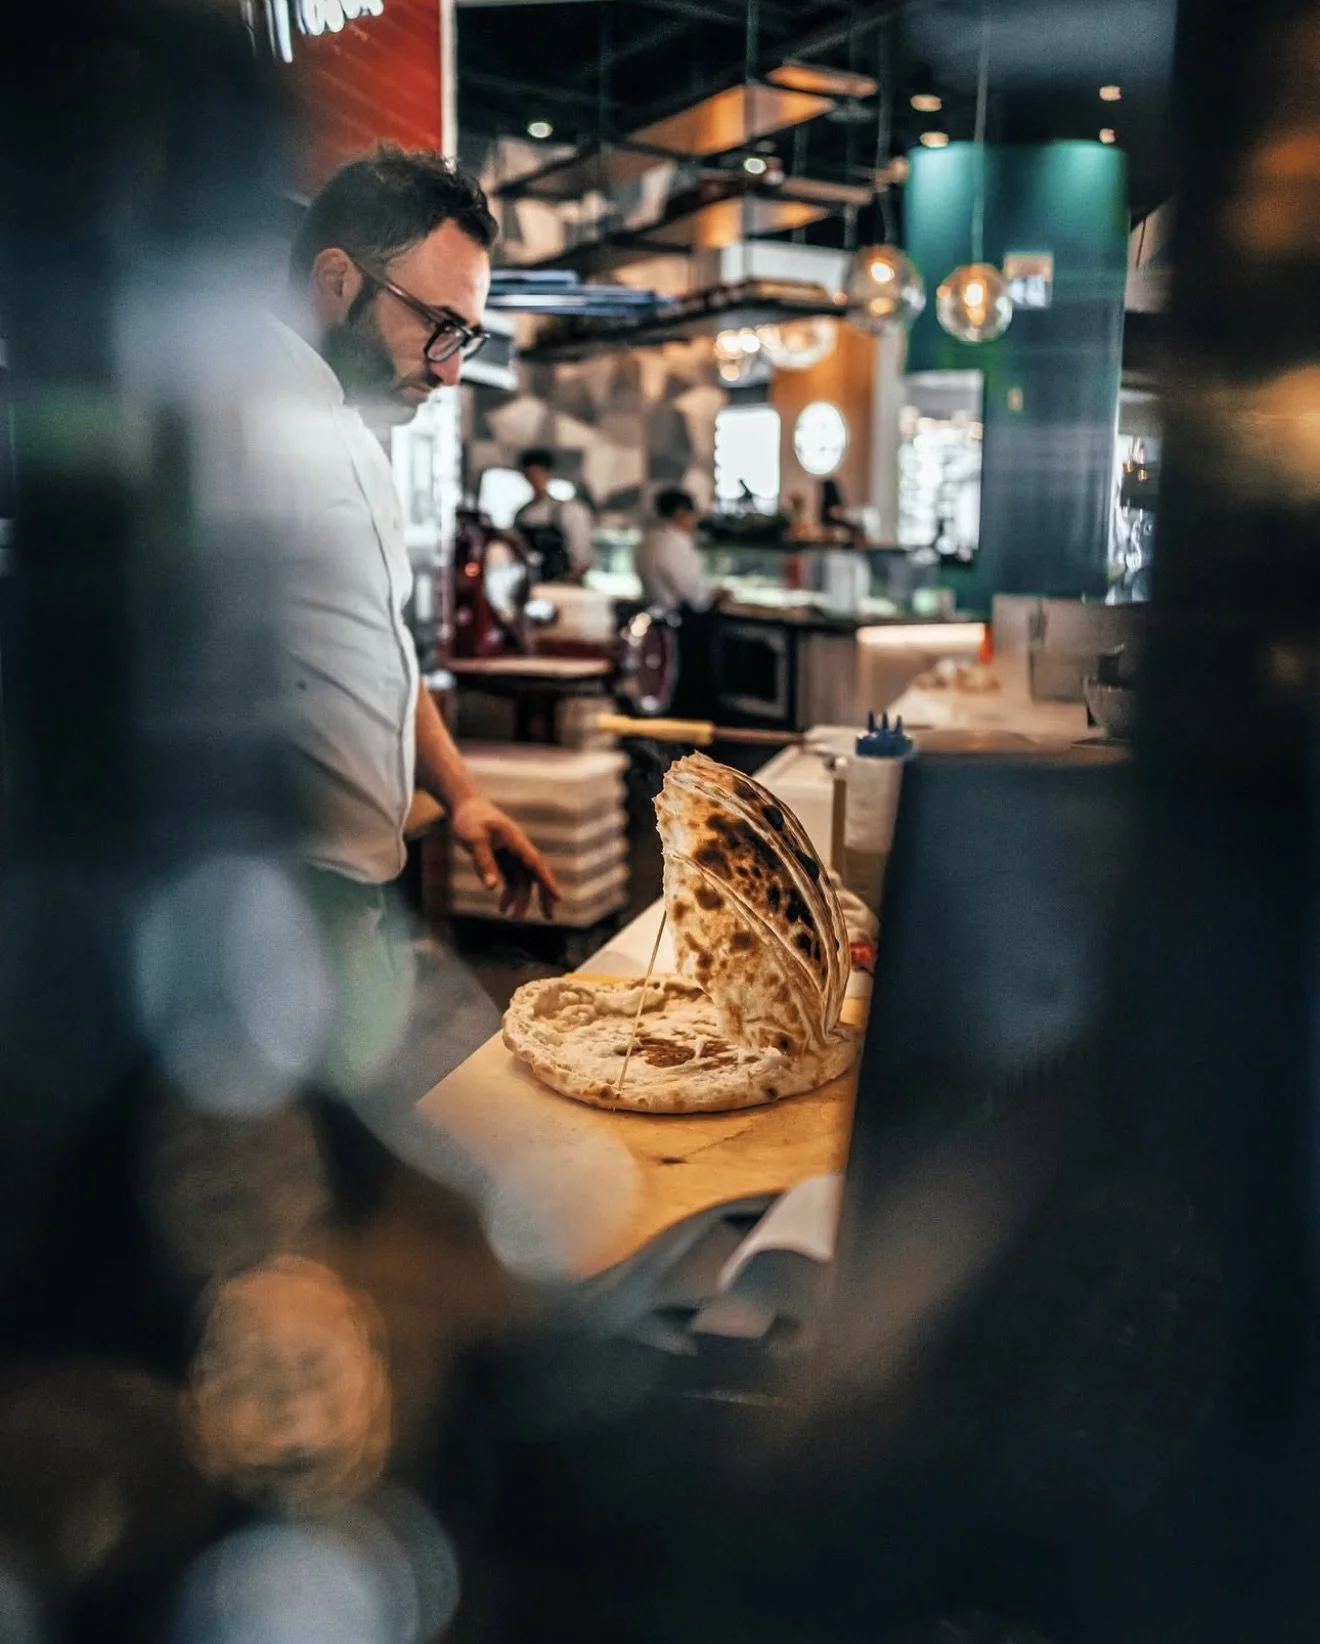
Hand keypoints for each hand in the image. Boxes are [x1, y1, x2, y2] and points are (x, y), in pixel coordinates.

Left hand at [449, 795, 559, 919]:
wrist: (463, 805)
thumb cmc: (469, 819)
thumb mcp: (474, 840)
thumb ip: (484, 863)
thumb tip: (491, 888)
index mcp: (516, 841)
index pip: (536, 863)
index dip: (547, 881)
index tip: (558, 898)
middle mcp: (518, 848)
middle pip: (536, 874)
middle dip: (543, 895)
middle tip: (549, 917)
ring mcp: (511, 854)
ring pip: (523, 880)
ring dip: (521, 898)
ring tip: (513, 917)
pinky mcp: (502, 858)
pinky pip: (510, 878)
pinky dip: (508, 892)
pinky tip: (502, 907)